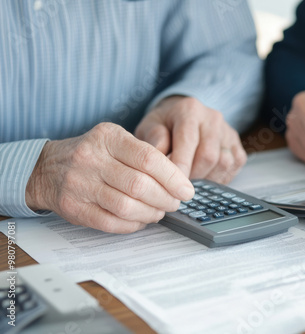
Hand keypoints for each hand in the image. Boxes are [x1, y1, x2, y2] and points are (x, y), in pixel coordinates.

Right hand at [25, 123, 193, 233]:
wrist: (47, 168)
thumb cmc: (93, 155)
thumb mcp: (116, 141)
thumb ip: (145, 155)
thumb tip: (179, 181)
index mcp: (108, 137)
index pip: (149, 159)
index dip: (173, 178)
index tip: (186, 190)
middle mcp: (92, 158)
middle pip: (140, 185)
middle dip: (165, 199)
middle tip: (174, 203)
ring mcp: (80, 184)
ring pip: (127, 207)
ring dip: (151, 213)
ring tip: (159, 211)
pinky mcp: (74, 208)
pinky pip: (112, 223)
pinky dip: (133, 225)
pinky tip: (141, 219)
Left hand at [135, 96, 246, 183]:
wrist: (181, 116)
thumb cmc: (163, 125)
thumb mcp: (149, 127)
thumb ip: (154, 141)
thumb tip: (160, 162)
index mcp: (189, 110)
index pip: (188, 141)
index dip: (181, 166)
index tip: (171, 184)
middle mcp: (213, 118)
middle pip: (208, 156)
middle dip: (193, 176)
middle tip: (178, 185)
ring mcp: (228, 132)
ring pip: (223, 163)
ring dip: (206, 178)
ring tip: (191, 179)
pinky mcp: (238, 146)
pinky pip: (233, 168)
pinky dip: (219, 178)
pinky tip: (204, 176)